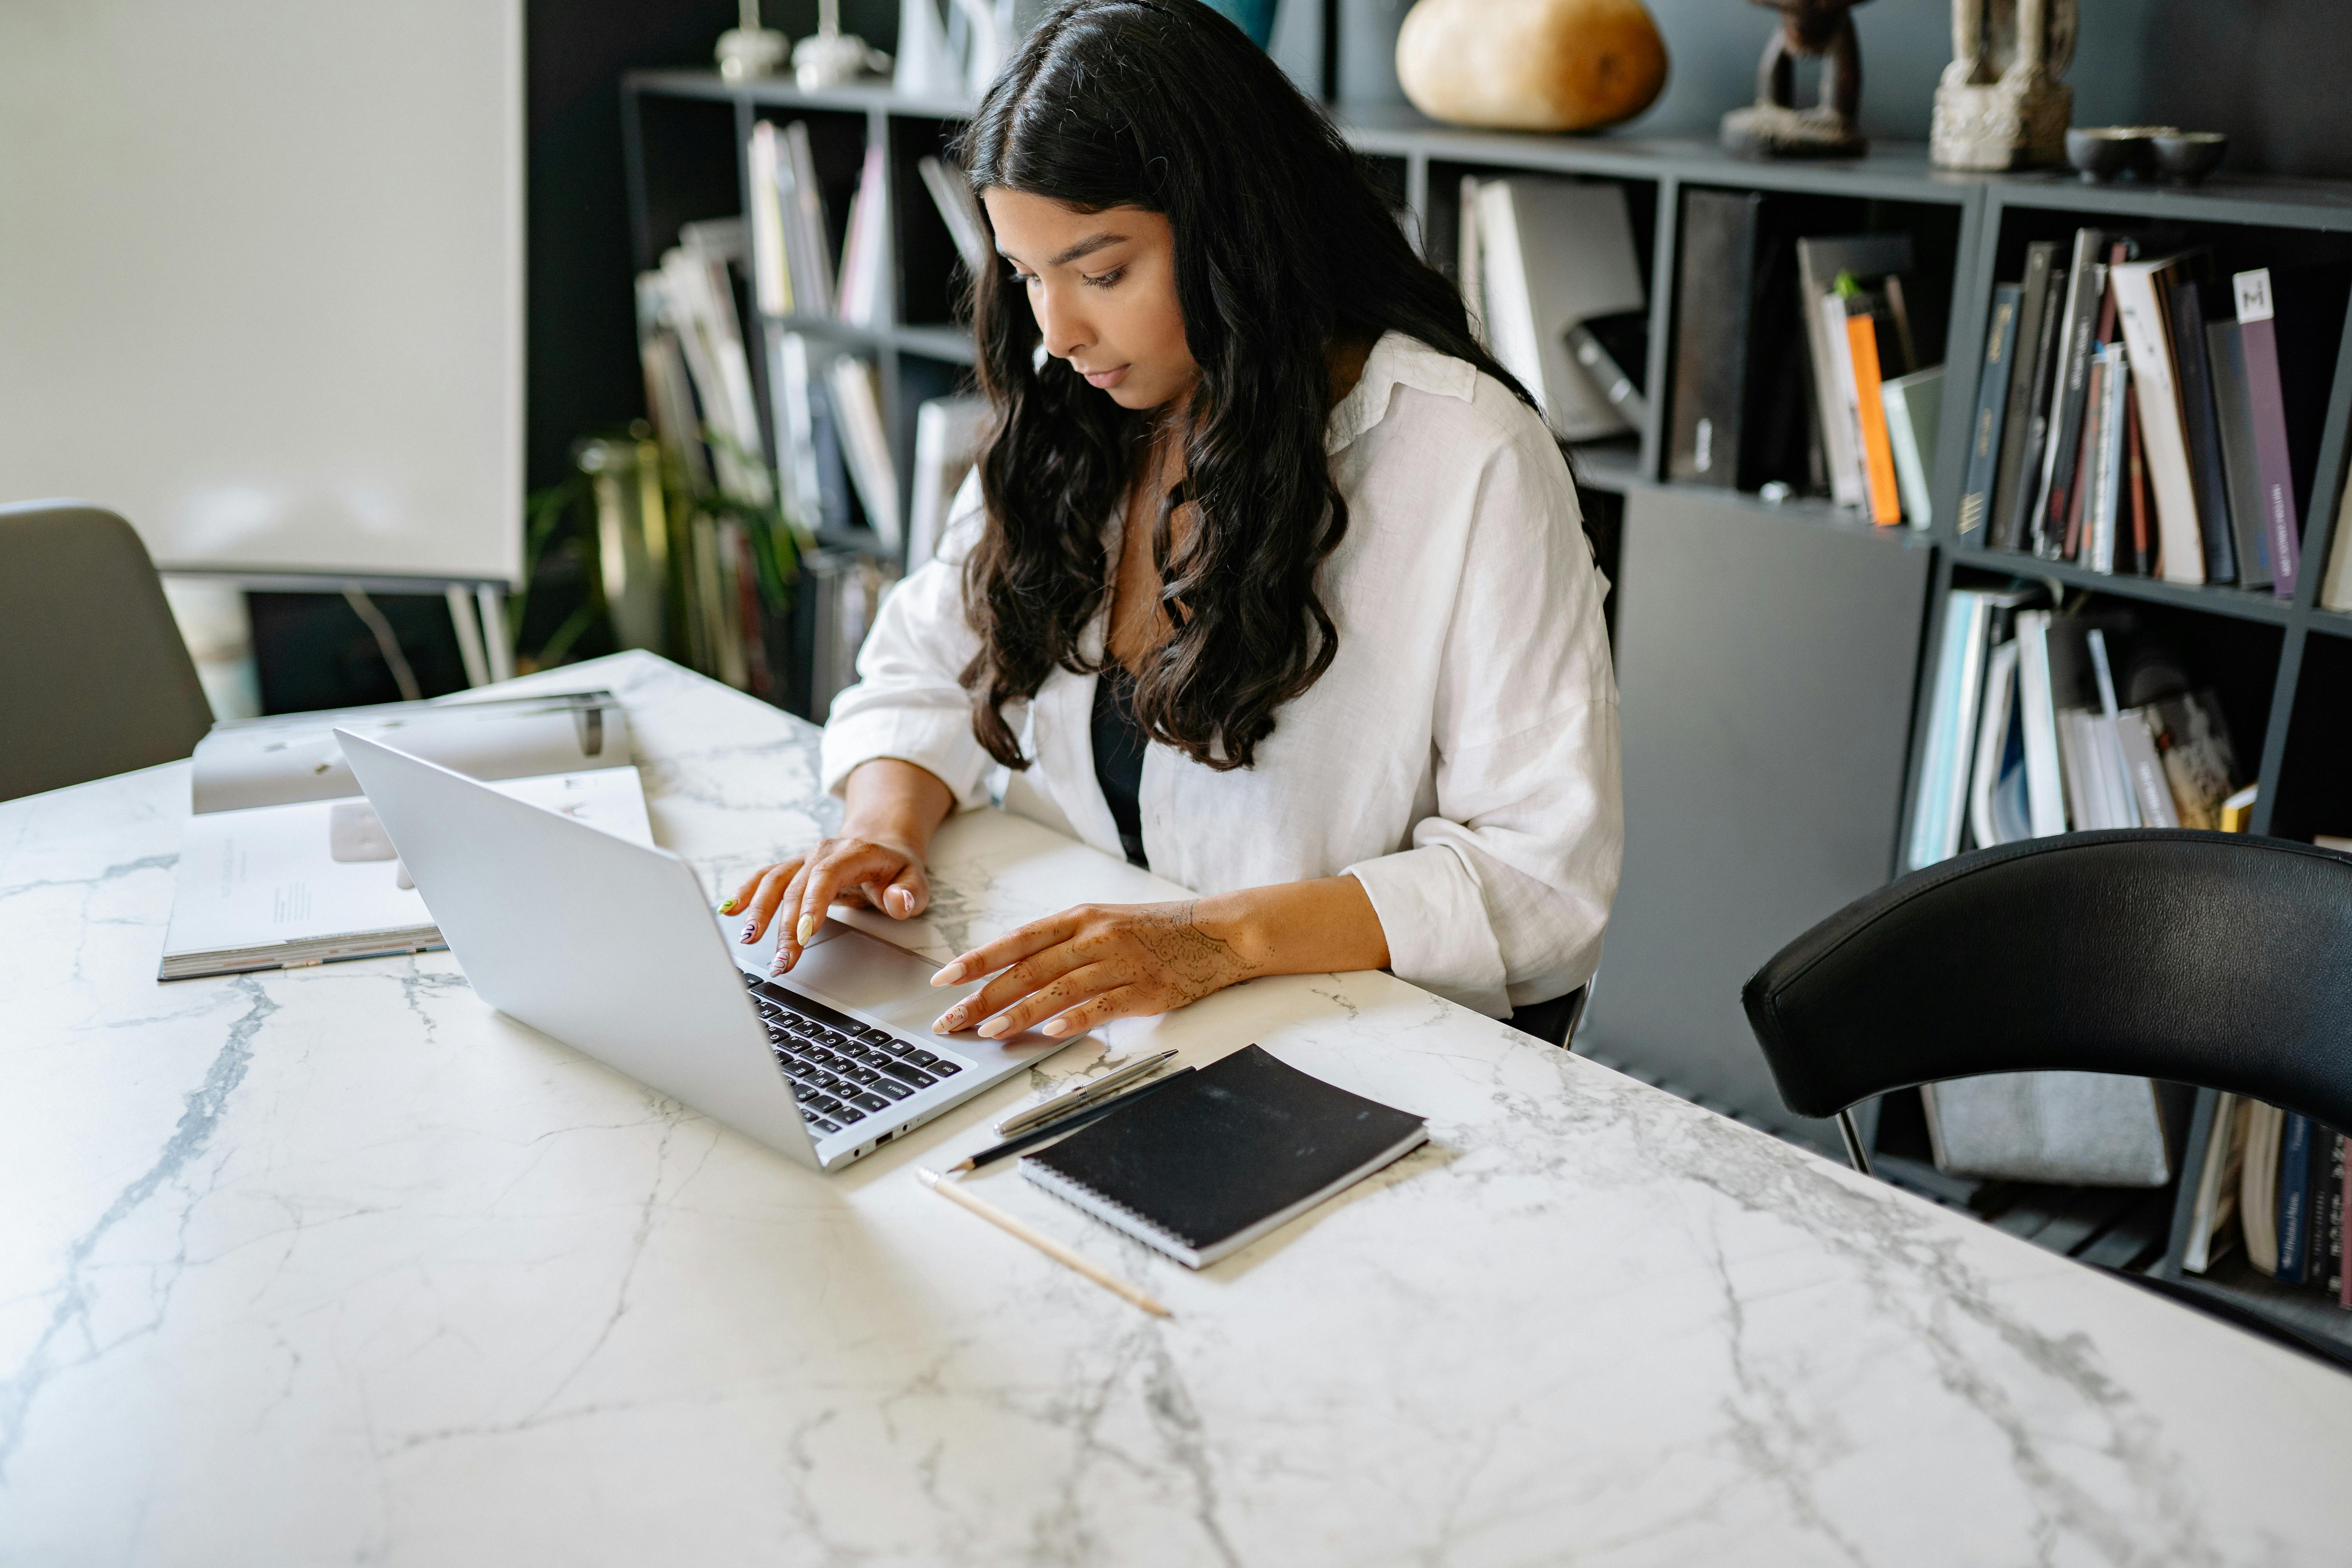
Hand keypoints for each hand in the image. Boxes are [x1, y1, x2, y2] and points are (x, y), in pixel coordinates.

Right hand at [724, 833, 929, 974]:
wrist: (882, 843)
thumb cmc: (897, 868)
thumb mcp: (917, 880)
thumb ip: (909, 893)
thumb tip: (898, 901)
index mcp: (853, 852)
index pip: (826, 876)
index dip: (812, 904)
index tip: (804, 934)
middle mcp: (823, 852)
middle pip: (796, 887)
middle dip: (785, 927)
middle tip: (780, 962)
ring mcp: (804, 860)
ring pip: (775, 882)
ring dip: (759, 912)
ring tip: (748, 940)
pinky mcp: (793, 869)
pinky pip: (765, 878)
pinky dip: (746, 893)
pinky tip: (729, 911)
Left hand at [927, 899, 1262, 1039]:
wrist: (1218, 932)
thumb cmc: (1156, 931)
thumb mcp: (1103, 925)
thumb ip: (1062, 947)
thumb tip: (1013, 974)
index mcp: (1079, 918)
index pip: (1017, 940)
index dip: (978, 960)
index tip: (945, 979)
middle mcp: (1094, 937)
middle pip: (1028, 968)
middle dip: (983, 995)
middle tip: (951, 1019)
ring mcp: (1120, 962)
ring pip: (1058, 988)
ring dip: (1019, 1012)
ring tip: (987, 1031)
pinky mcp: (1144, 989)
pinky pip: (1101, 1006)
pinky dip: (1073, 1019)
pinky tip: (1048, 1033)